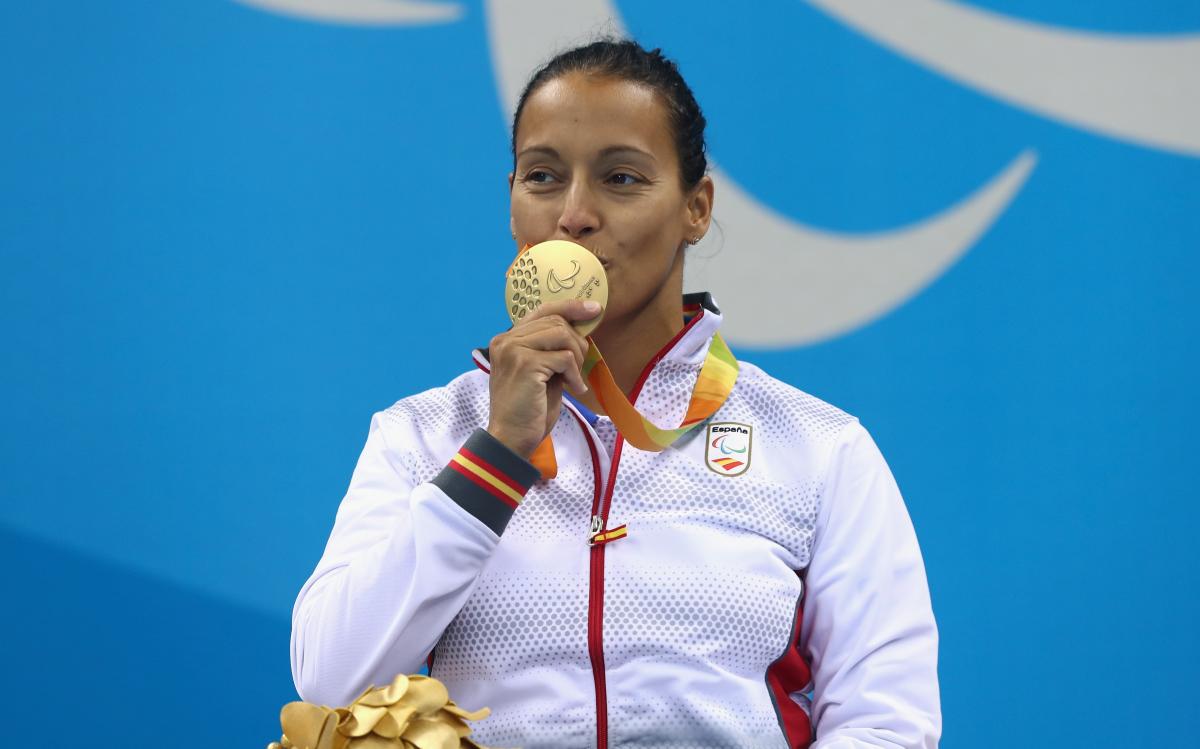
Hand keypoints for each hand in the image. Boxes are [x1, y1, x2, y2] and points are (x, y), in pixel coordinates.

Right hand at [485, 299, 601, 458]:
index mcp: (507, 339)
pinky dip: (575, 375)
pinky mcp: (525, 364)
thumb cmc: (528, 409)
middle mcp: (506, 340)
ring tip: (574, 379)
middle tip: (579, 368)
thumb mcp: (541, 371)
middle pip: (556, 321)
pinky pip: (565, 357)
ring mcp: (513, 349)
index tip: (594, 309)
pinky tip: (573, 389)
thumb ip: (551, 349)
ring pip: (562, 334)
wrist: (512, 438)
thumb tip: (580, 329)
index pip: (543, 310)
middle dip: (577, 342)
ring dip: (577, 357)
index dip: (571, 307)